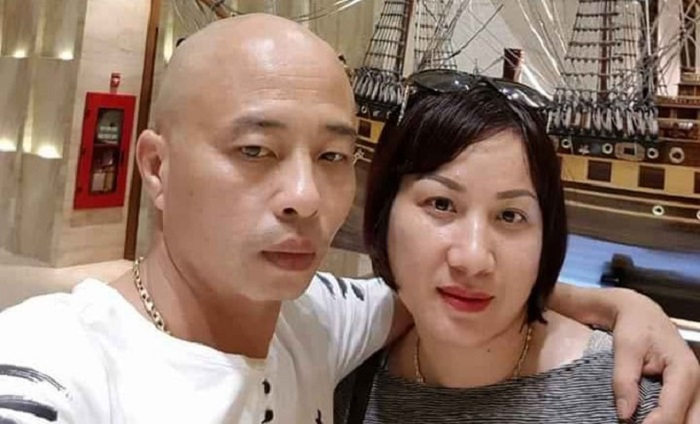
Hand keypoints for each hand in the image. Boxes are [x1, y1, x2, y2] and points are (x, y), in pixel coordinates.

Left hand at [611, 289, 699, 422]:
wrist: (641, 313)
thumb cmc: (635, 327)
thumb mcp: (625, 349)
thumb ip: (624, 380)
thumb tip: (625, 413)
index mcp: (684, 371)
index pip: (671, 411)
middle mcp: (697, 383)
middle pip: (690, 422)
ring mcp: (696, 389)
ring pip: (692, 420)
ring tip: (645, 423)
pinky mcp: (688, 392)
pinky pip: (686, 414)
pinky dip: (672, 420)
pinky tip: (651, 420)